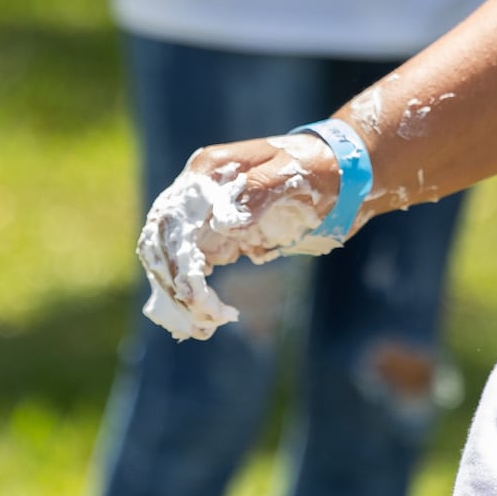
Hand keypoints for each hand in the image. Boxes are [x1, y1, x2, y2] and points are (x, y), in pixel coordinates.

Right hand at [136, 135, 343, 341]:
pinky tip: (200, 320)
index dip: (176, 257)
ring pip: (169, 258)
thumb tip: (225, 223)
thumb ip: (257, 192)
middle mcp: (197, 193)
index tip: (193, 292)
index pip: (173, 217)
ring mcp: (203, 217)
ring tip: (200, 328)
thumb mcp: (291, 175)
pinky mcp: (216, 237)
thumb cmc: (314, 167)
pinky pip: (190, 268)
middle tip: (200, 318)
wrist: (335, 170)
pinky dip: (189, 294)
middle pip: (161, 241)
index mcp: (209, 171)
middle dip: (173, 283)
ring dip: (176, 295)